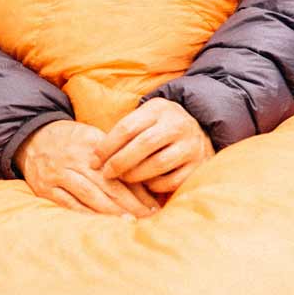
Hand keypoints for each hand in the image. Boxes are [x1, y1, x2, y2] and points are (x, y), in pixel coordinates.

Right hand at [15, 120, 159, 216]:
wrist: (34, 138)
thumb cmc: (73, 142)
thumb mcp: (94, 138)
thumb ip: (116, 156)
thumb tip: (147, 181)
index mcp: (92, 144)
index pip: (120, 169)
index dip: (139, 188)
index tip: (154, 203)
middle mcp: (76, 159)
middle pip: (108, 184)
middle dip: (131, 203)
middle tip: (149, 216)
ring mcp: (60, 174)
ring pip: (90, 195)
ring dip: (112, 211)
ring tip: (131, 222)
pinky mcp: (46, 189)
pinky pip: (69, 204)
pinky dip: (86, 215)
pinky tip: (101, 224)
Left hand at [93, 99, 214, 196]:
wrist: (199, 131)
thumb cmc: (159, 128)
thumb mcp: (145, 118)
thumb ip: (124, 132)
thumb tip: (96, 158)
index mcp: (160, 109)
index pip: (128, 127)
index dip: (107, 146)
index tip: (94, 161)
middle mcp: (178, 124)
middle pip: (143, 145)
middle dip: (119, 162)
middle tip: (106, 174)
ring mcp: (191, 145)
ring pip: (157, 164)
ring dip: (135, 175)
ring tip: (124, 178)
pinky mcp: (199, 164)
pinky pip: (171, 181)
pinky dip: (154, 185)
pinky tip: (147, 183)